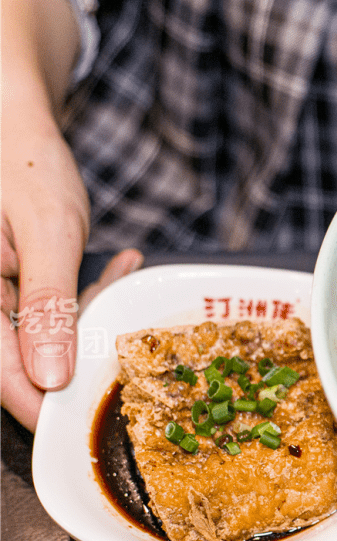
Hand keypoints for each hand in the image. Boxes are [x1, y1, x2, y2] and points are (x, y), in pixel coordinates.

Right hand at [0, 116, 141, 431]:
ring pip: (44, 337)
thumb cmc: (23, 161)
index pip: (2, 376)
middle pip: (25, 359)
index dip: (45, 405)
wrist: (13, 122)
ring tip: (120, 269)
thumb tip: (49, 378)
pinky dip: (84, 295)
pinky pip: (47, 311)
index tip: (90, 418)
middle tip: (120, 311)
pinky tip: (116, 265)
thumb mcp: (47, 231)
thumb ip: (48, 304)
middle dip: (82, 342)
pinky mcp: (8, 290)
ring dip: (89, 312)